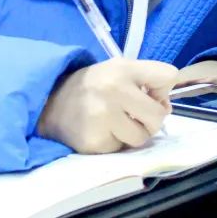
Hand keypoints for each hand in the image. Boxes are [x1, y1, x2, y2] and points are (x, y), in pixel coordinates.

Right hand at [38, 59, 177, 153]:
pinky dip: (115, 144)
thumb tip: (166, 106)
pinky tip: (101, 132)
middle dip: (150, 120)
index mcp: (123, 68)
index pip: (168, 75)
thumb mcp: (118, 70)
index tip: (149, 95)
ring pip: (142, 137)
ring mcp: (103, 117)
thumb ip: (146, 81)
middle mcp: (114, 90)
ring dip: (132, 134)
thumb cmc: (92, 87)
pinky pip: (121, 149)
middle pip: (159, 115)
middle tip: (134, 116)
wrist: (49, 103)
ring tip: (115, 124)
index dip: (163, 90)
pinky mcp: (95, 141)